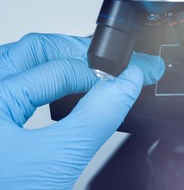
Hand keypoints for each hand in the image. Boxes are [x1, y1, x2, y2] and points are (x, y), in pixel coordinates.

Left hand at [0, 33, 163, 188]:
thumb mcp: (52, 165)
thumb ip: (94, 118)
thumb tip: (126, 84)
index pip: (61, 68)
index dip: (105, 71)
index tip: (134, 74)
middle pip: (37, 50)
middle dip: (84, 53)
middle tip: (117, 64)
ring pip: (24, 61)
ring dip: (64, 62)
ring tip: (96, 72)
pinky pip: (16, 80)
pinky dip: (47, 79)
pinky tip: (64, 89)